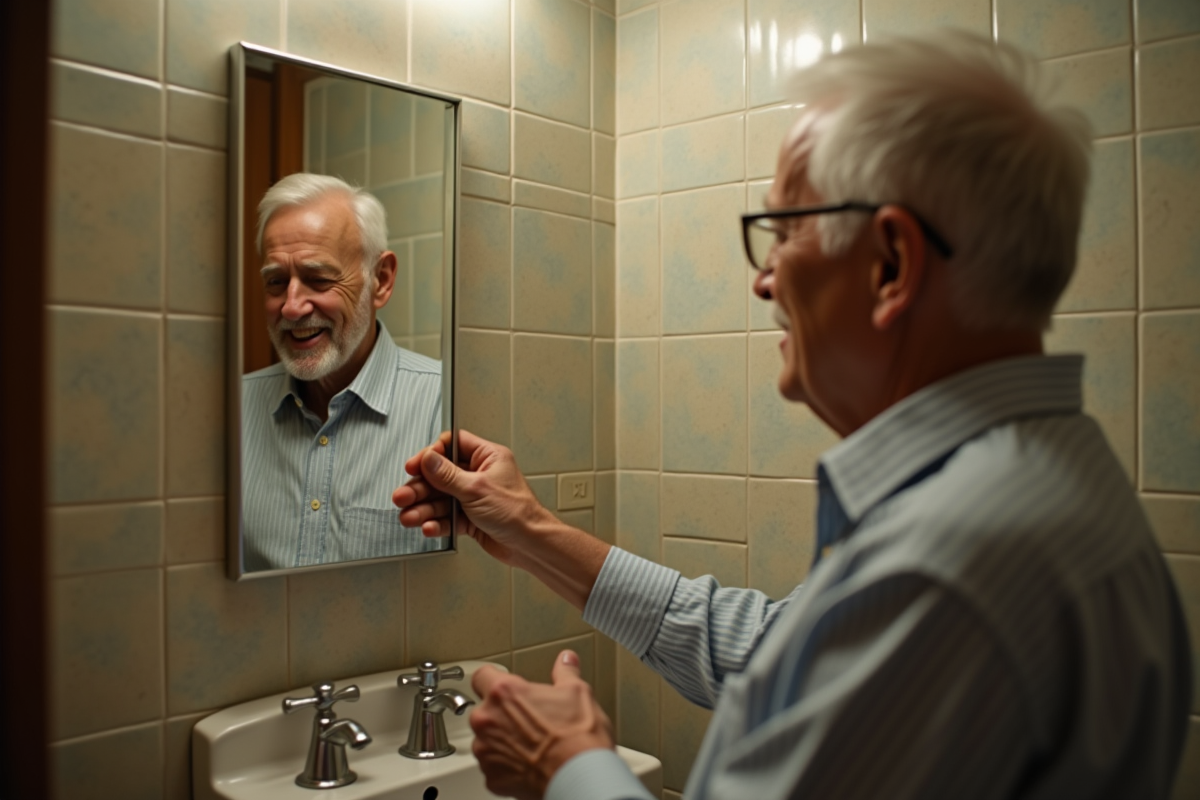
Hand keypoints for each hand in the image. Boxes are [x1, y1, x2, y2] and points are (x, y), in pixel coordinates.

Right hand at [392, 430, 553, 567]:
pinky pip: (447, 518)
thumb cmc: (518, 512)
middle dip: (420, 488)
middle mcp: (479, 475)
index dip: (431, 455)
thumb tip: (428, 459)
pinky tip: (428, 527)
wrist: (529, 544)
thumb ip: (448, 475)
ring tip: (409, 517)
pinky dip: (436, 523)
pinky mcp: (471, 519)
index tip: (414, 465)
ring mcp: (474, 498)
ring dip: (423, 508)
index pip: (452, 446)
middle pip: (440, 476)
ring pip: (440, 499)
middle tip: (403, 496)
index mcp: (487, 457)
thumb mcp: (477, 488)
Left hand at [469, 651, 613, 799]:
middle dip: (501, 715)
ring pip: (486, 741)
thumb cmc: (578, 737)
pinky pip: (494, 767)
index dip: (493, 680)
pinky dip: (507, 766)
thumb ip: (565, 673)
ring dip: (502, 741)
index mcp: (504, 693)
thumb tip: (566, 661)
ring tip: (531, 745)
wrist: (581, 777)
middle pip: (484, 711)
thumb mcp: (577, 693)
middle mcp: (487, 721)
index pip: (482, 676)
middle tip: (528, 719)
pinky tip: (529, 763)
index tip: (503, 687)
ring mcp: (486, 751)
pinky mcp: (491, 778)